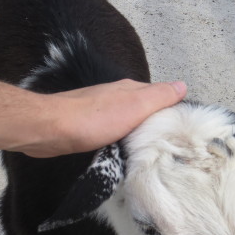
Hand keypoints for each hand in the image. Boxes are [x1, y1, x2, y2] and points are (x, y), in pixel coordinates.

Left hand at [14, 79, 187, 157]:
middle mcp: (117, 95)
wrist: (51, 129)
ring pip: (128, 119)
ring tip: (150, 148)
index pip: (161, 95)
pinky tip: (122, 148)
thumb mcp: (134, 106)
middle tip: (170, 143)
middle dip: (157, 122)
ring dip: (138, 130)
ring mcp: (101, 109)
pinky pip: (113, 129)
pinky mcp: (88, 124)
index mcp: (131, 89)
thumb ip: (158, 96)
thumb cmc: (94, 119)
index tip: (184, 129)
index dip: (173, 109)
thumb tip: (182, 85)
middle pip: (145, 107)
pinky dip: (121, 137)